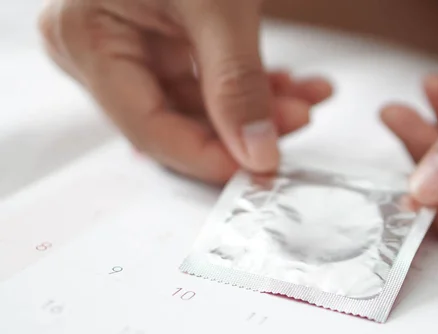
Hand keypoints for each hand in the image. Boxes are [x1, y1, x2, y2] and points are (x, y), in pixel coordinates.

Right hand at [38, 0, 331, 182]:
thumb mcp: (216, 5)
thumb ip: (237, 83)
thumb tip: (256, 152)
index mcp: (86, 38)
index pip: (149, 130)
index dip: (208, 158)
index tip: (260, 168)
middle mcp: (100, 49)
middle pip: (179, 121)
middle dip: (245, 128)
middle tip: (296, 121)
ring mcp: (130, 45)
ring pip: (201, 105)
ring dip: (258, 107)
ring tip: (306, 98)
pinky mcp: (161, 39)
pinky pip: (206, 80)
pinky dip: (250, 85)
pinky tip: (288, 85)